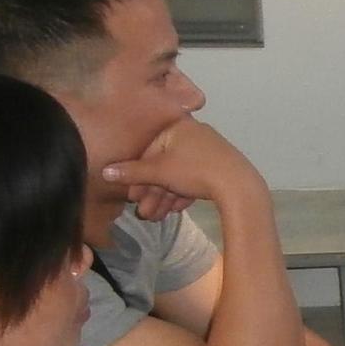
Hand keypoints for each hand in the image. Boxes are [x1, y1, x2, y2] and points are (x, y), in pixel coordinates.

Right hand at [105, 117, 261, 224]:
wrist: (238, 186)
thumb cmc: (195, 171)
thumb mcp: (159, 172)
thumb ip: (132, 172)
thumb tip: (106, 172)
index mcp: (177, 127)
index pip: (148, 150)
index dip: (137, 175)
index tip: (131, 196)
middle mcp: (193, 134)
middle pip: (164, 165)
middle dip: (152, 191)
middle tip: (143, 213)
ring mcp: (208, 150)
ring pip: (178, 175)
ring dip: (165, 197)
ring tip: (156, 218)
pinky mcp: (219, 167)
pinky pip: (194, 179)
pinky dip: (182, 194)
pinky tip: (174, 210)